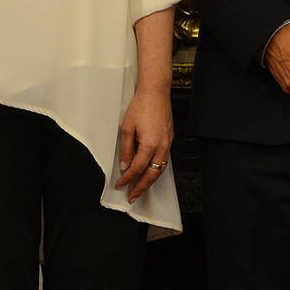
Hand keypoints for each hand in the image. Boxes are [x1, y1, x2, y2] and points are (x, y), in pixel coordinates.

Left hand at [115, 84, 174, 202]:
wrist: (156, 92)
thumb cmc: (141, 106)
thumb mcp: (126, 128)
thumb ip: (125, 149)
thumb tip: (124, 165)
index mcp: (149, 144)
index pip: (137, 169)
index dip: (127, 179)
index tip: (120, 184)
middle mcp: (161, 146)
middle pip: (152, 174)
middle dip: (141, 188)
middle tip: (133, 197)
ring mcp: (167, 143)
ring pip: (160, 169)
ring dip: (150, 181)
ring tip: (141, 189)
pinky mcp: (170, 139)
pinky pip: (164, 160)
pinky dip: (157, 170)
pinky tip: (151, 172)